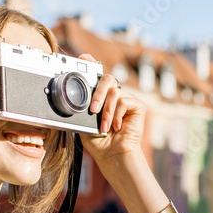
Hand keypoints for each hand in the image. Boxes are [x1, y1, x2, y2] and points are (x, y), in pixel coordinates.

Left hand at [77, 53, 146, 168]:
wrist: (112, 155)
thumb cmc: (99, 142)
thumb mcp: (84, 122)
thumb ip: (83, 107)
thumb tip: (74, 98)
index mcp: (102, 98)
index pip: (98, 77)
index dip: (91, 64)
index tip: (83, 57)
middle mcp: (115, 96)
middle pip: (108, 78)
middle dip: (98, 92)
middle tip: (93, 109)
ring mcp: (128, 100)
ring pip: (114, 92)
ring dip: (106, 111)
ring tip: (104, 126)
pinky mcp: (138, 106)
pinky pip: (124, 101)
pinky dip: (117, 114)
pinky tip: (116, 126)